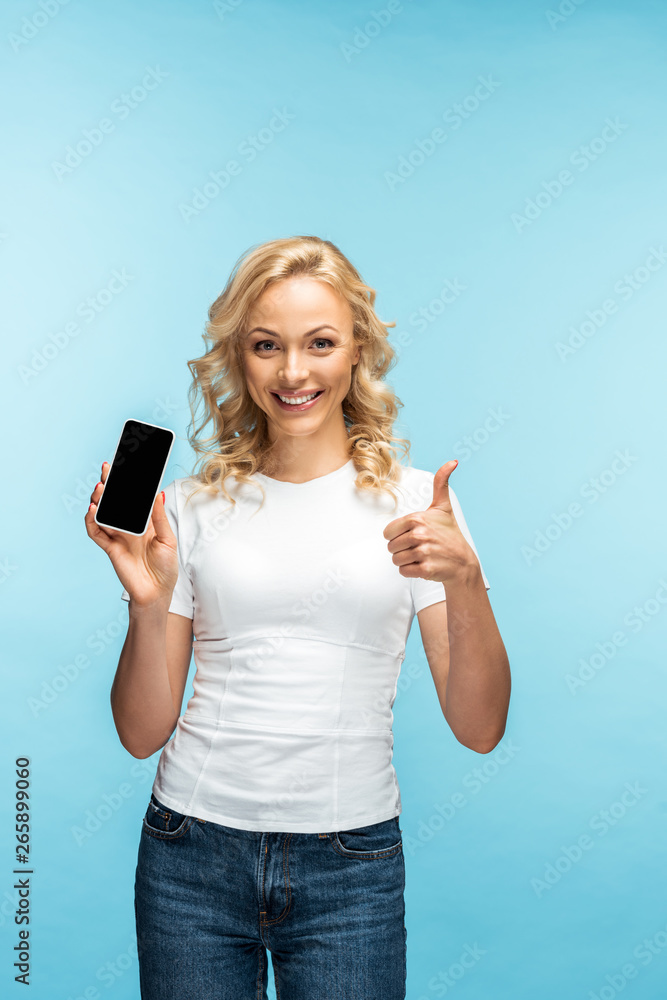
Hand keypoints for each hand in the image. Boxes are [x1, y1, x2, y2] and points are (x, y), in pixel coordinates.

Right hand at [84, 461, 178, 606]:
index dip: (126, 484)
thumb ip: (159, 518)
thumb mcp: (167, 539)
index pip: (131, 498)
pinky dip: (91, 521)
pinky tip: (93, 510)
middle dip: (109, 485)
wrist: (157, 592)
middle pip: (113, 502)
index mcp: (143, 522)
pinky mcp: (110, 548)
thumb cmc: (166, 567)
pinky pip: (95, 532)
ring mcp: (117, 536)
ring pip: (102, 514)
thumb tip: (158, 494)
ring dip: (99, 500)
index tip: (123, 467)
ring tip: (100, 488)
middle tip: (106, 469)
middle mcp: (128, 527)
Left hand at [383, 460, 478, 584]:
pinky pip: (404, 571)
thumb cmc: (449, 534)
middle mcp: (419, 534)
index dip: (397, 536)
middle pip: (391, 547)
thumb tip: (452, 461)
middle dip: (402, 549)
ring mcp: (423, 552)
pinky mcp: (426, 569)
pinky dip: (411, 571)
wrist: (463, 563)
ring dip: (406, 561)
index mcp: (417, 519)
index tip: (412, 535)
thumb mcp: (443, 507)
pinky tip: (424, 565)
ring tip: (421, 556)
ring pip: (396, 560)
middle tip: (419, 547)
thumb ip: (441, 483)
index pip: (387, 532)